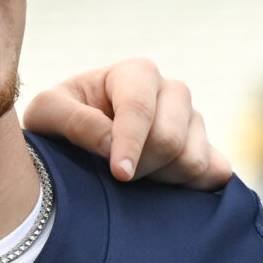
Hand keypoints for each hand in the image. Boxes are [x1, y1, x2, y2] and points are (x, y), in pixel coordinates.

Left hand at [23, 58, 230, 187]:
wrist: (77, 141)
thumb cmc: (60, 120)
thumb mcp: (47, 113)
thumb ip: (73, 121)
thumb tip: (110, 143)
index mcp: (137, 73)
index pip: (141, 108)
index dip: (130, 145)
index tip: (119, 174)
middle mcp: (172, 92)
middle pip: (170, 140)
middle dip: (140, 166)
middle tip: (114, 176)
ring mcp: (194, 121)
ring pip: (193, 160)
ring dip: (160, 180)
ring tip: (132, 179)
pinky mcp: (209, 149)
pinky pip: (216, 173)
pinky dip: (191, 188)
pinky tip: (160, 189)